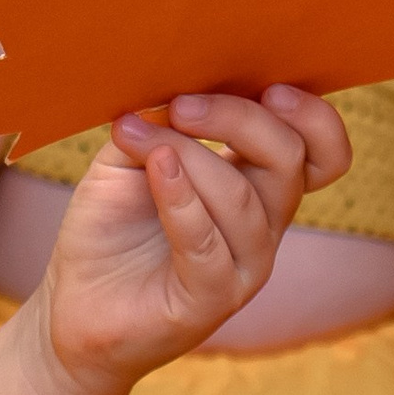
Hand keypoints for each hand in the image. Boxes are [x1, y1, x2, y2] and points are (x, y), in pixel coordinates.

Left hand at [39, 87, 352, 394]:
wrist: (71, 308)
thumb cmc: (107, 232)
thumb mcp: (127, 161)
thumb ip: (155, 125)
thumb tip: (168, 88)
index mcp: (256, 189)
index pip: (322, 155)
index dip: (315, 120)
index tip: (270, 87)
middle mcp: (262, 227)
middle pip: (288, 160)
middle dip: (238, 119)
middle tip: (182, 105)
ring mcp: (243, 268)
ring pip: (241, 198)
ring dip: (187, 154)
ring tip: (133, 134)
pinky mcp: (209, 301)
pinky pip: (207, 244)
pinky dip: (182, 200)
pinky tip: (155, 169)